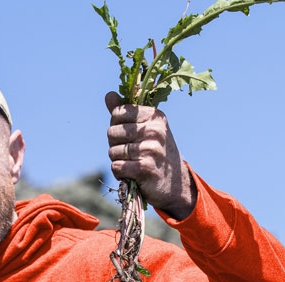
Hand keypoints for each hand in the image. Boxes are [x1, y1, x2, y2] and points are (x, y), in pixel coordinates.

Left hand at [105, 91, 195, 219]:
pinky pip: (117, 167)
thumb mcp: (146, 128)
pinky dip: (120, 173)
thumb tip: (109, 95)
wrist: (175, 184)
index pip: (118, 113)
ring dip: (118, 161)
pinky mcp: (145, 168)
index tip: (129, 135)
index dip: (116, 126)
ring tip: (133, 163)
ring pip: (113, 151)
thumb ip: (125, 112)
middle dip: (115, 145)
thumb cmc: (155, 153)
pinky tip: (132, 174)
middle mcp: (154, 130)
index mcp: (154, 116)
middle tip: (131, 153)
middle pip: (112, 132)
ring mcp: (151, 149)